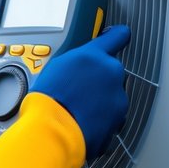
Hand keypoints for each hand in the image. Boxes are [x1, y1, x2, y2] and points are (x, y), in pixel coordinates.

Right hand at [32, 25, 129, 158]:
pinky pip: (112, 112)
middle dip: (100, 77)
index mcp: (94, 55)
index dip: (116, 36)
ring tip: (78, 107)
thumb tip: (82, 63)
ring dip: (101, 98)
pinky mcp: (120, 116)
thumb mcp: (57, 67)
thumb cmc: (49, 100)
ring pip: (112, 92)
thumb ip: (78, 61)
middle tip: (80, 88)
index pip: (117, 36)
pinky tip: (84, 119)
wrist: (54, 131)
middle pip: (110, 69)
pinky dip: (102, 115)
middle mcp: (111, 71)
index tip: (116, 36)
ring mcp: (118, 95)